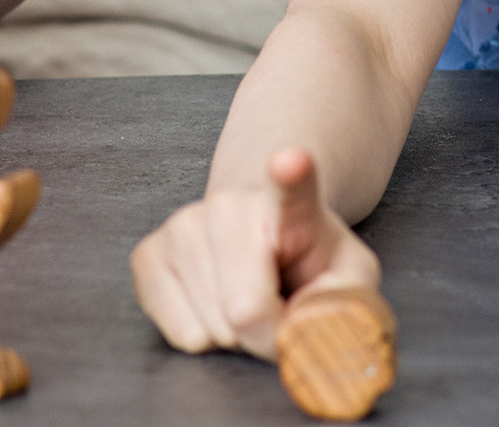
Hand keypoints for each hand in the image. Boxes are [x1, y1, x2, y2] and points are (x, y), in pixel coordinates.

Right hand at [131, 148, 382, 361]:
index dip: (291, 176)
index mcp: (288, 205)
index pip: (291, 188)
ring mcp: (181, 226)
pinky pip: (181, 333)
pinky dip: (205, 339)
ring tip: (251, 301)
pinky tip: (217, 307)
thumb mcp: (350, 280)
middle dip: (267, 335)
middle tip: (279, 308)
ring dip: (237, 337)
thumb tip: (301, 328)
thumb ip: (343, 303)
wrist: (263, 242)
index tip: (291, 160)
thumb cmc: (309, 265)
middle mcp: (227, 205)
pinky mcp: (148, 255)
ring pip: (211, 329)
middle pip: (245, 313)